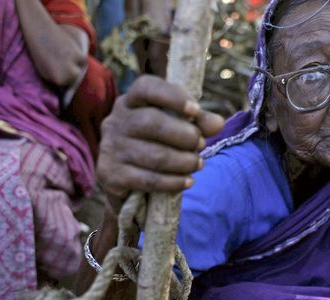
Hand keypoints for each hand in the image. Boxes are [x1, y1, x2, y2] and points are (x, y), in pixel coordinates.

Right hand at [96, 75, 223, 212]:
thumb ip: (198, 121)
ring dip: (183, 161)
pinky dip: (173, 182)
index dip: (172, 96)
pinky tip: (188, 181)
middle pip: (151, 122)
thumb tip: (218, 123)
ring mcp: (111, 148)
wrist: (124, 178)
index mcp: (131, 101)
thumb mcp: (175, 126)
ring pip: (153, 155)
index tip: (195, 110)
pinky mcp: (111, 174)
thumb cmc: (154, 142)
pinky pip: (148, 179)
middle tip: (201, 144)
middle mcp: (116, 121)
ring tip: (198, 164)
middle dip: (184, 135)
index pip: (146, 87)